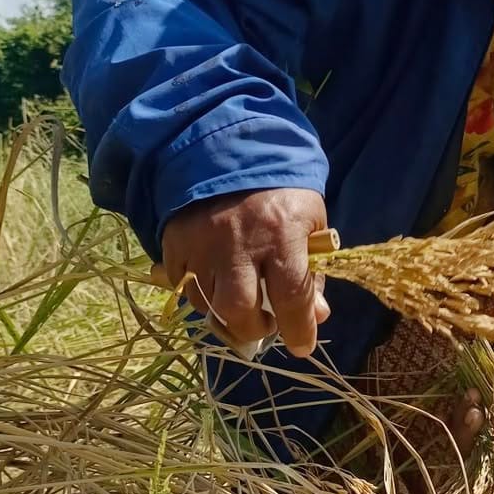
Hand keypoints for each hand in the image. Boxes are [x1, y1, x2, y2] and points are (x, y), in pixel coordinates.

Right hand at [156, 189, 330, 357]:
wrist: (232, 148)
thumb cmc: (280, 189)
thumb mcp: (310, 221)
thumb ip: (314, 270)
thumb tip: (318, 315)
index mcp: (282, 235)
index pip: (292, 297)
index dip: (299, 330)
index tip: (301, 345)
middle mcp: (239, 242)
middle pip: (238, 310)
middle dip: (252, 329)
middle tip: (262, 324)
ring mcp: (202, 243)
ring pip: (207, 303)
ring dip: (225, 312)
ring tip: (238, 300)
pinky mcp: (176, 241)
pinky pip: (182, 285)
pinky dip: (199, 292)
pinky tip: (213, 281)